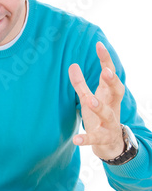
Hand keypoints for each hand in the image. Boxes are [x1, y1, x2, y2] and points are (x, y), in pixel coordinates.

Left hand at [68, 41, 124, 160]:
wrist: (112, 145)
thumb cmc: (100, 117)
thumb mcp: (90, 98)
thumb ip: (81, 84)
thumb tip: (72, 65)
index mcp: (109, 94)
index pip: (109, 74)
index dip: (105, 60)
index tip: (99, 45)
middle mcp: (113, 106)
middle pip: (117, 91)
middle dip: (112, 81)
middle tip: (106, 72)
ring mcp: (110, 123)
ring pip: (107, 114)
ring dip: (100, 107)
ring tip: (90, 101)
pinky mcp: (104, 139)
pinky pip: (96, 138)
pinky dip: (86, 138)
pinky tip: (76, 140)